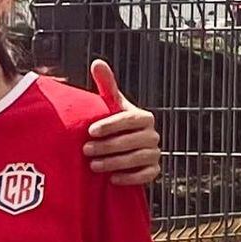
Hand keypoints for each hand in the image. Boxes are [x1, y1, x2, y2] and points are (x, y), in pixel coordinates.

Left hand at [83, 60, 161, 185]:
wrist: (122, 153)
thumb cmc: (114, 126)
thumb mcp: (111, 107)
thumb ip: (107, 86)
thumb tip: (98, 62)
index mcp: (143, 117)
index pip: (129, 119)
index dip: (110, 125)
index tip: (90, 131)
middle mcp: (152, 134)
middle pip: (132, 140)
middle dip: (108, 146)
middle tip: (86, 150)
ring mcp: (154, 153)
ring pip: (137, 158)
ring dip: (114, 162)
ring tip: (93, 166)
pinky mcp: (154, 171)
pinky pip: (145, 176)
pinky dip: (129, 178)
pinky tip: (112, 179)